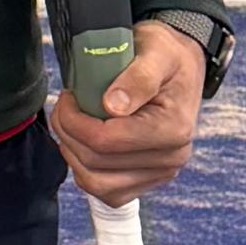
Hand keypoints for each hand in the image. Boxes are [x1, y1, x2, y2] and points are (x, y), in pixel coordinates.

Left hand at [52, 19, 207, 205]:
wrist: (180, 67)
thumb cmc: (166, 56)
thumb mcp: (156, 51)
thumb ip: (138, 77)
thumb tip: (112, 105)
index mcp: (174, 129)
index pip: (106, 141)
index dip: (74, 120)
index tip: (68, 96)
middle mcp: (171, 158)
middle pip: (95, 163)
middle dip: (68, 132)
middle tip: (65, 105)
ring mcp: (160, 173)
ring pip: (96, 184)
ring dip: (72, 154)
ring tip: (72, 125)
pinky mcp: (148, 180)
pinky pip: (107, 193)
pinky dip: (86, 172)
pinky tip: (83, 144)